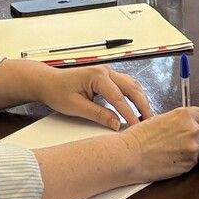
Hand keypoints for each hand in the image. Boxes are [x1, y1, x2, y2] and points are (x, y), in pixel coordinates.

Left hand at [33, 65, 153, 129]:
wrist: (48, 82)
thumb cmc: (58, 92)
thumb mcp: (75, 107)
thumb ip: (97, 115)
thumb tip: (116, 124)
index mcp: (97, 76)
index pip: (118, 97)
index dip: (128, 113)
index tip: (135, 127)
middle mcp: (105, 71)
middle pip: (131, 88)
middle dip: (142, 105)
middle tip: (150, 122)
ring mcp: (108, 72)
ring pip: (132, 85)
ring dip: (141, 100)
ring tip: (147, 116)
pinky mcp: (108, 77)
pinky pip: (126, 85)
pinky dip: (134, 96)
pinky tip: (138, 107)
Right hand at [120, 107, 198, 180]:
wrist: (130, 155)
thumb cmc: (139, 137)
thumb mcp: (161, 120)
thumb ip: (178, 122)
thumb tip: (187, 127)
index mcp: (184, 115)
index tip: (198, 128)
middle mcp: (191, 130)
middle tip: (191, 143)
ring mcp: (192, 147)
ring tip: (185, 154)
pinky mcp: (188, 164)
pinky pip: (196, 163)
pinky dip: (189, 163)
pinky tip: (176, 161)